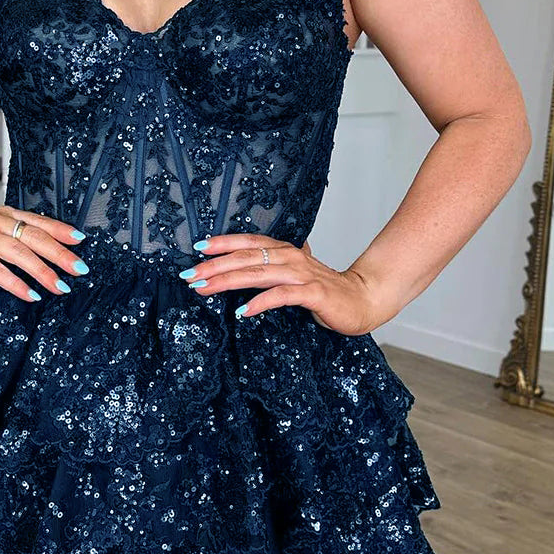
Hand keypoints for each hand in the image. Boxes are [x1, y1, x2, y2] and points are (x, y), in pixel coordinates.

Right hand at [0, 206, 87, 304]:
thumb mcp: (9, 254)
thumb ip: (30, 249)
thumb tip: (66, 262)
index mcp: (7, 216)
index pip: (40, 223)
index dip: (62, 232)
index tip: (81, 242)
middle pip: (33, 237)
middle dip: (59, 255)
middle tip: (78, 270)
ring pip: (19, 253)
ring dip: (42, 271)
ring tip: (59, 287)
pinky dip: (17, 284)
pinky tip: (32, 295)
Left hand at [179, 234, 394, 335]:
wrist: (364, 299)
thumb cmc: (326, 291)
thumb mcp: (295, 276)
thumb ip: (273, 269)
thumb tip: (244, 267)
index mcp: (285, 251)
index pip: (248, 242)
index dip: (222, 243)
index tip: (197, 248)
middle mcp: (291, 257)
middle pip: (246, 257)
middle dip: (214, 265)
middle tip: (189, 274)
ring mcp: (302, 274)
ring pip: (258, 273)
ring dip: (228, 280)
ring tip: (204, 288)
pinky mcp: (313, 293)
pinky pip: (281, 296)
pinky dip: (260, 302)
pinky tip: (242, 312)